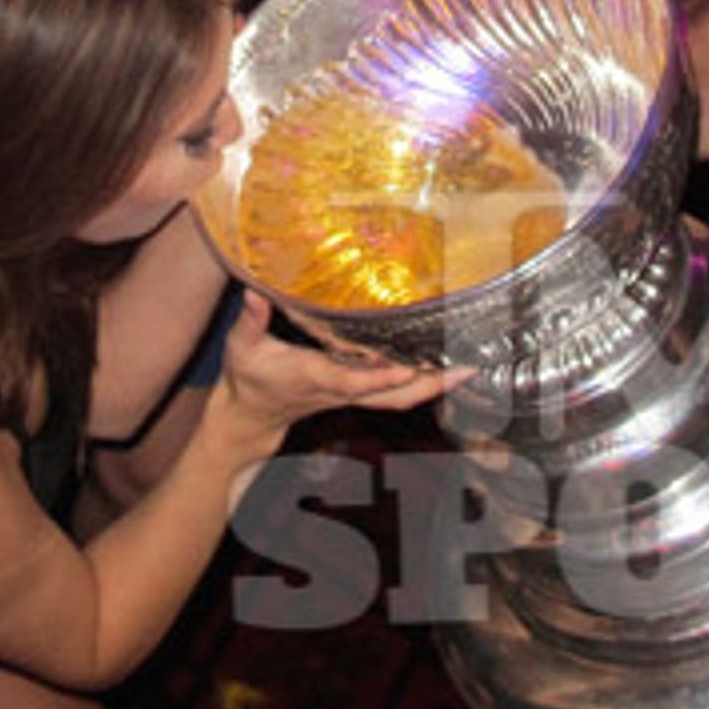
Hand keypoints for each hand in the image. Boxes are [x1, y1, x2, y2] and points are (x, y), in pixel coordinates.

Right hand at [209, 291, 459, 460]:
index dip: (378, 378)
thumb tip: (255, 293)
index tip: (405, 370)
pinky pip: (395, 395)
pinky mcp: (355, 394)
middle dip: (428, 385)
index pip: (351, 380)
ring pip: (399, 399)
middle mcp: (339, 390)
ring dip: (434, 386)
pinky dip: (423, 385)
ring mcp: (350, 395)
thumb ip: (250, 319)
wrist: (250, 415)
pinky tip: (444, 369)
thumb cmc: (248, 378)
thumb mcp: (241, 346)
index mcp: (314, 376)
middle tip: (464, 370)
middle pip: (391, 396)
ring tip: (467, 369)